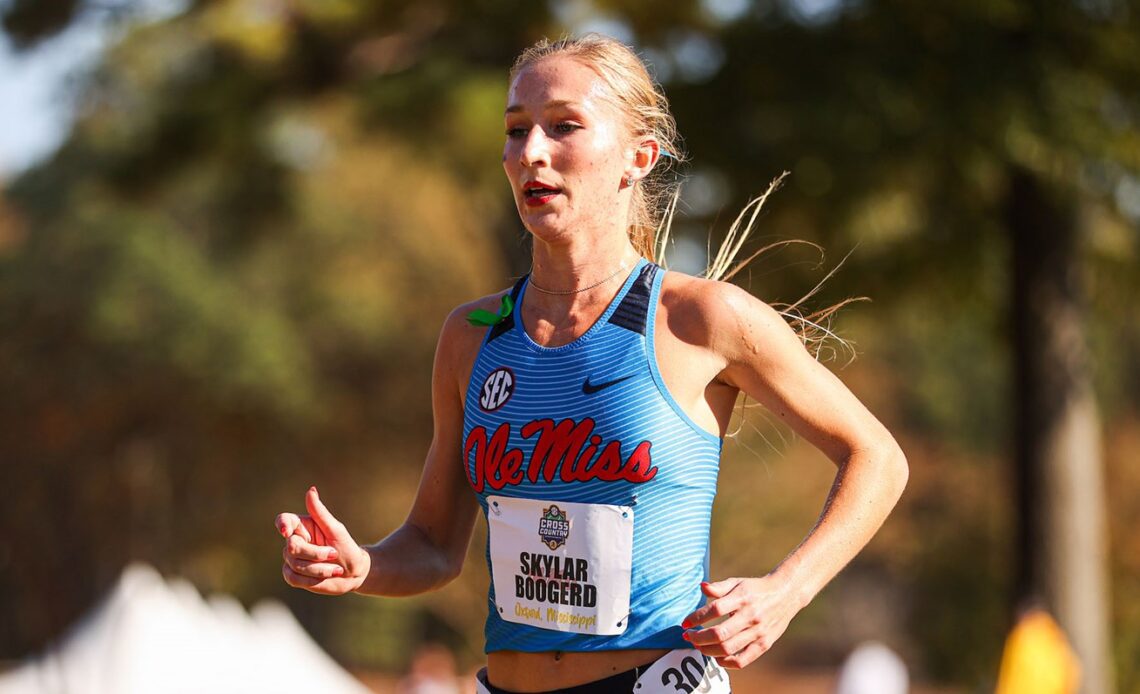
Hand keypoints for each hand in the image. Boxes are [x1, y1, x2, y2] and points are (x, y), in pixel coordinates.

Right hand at [276, 487, 370, 594]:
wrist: (353, 572)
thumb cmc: (346, 547)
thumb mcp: (336, 529)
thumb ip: (320, 512)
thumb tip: (311, 490)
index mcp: (303, 526)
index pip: (284, 521)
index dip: (282, 524)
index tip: (286, 531)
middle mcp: (295, 541)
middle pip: (292, 546)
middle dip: (315, 553)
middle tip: (334, 553)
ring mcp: (292, 559)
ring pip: (295, 564)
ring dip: (319, 568)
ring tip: (336, 569)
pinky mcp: (293, 575)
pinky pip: (294, 578)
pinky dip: (312, 579)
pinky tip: (327, 576)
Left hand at [680, 575, 800, 668]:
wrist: (786, 594)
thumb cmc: (756, 589)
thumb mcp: (738, 582)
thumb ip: (719, 586)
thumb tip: (701, 587)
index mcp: (742, 598)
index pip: (714, 610)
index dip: (696, 618)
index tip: (684, 624)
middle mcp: (750, 616)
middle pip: (719, 633)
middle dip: (699, 638)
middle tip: (688, 637)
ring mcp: (758, 632)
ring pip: (728, 648)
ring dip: (708, 650)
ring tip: (699, 646)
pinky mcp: (764, 644)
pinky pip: (743, 660)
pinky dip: (727, 663)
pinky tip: (717, 658)